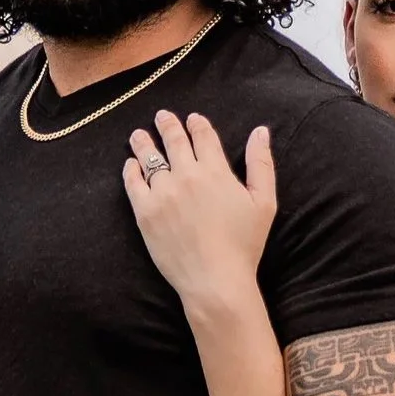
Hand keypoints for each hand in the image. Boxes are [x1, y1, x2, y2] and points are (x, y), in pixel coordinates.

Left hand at [121, 111, 275, 318]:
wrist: (214, 279)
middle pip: (174, 141)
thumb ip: (261, 164)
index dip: (196, 124)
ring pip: (150, 158)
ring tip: (138, 134)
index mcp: (216, 170)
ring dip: (144, 142)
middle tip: (161, 116)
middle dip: (167, 125)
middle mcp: (187, 175)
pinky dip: (131, 170)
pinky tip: (130, 164)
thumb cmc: (244, 244)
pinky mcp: (145, 212)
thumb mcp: (264, 202)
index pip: (203, 136)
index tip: (191, 118)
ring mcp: (163, 193)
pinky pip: (133, 183)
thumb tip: (260, 131)